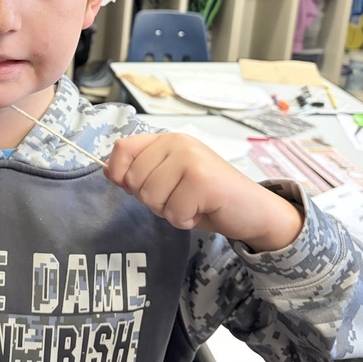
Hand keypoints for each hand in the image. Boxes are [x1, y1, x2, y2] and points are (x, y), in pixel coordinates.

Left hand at [104, 133, 302, 251]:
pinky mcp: (202, 179)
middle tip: (179, 199)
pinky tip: (203, 210)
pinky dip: (185, 220)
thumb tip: (108, 170)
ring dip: (170, 212)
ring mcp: (190, 158)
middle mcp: (178, 143)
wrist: (254, 210)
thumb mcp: (169, 182)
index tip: (135, 188)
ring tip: (192, 203)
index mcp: (167, 140)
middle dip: (152, 200)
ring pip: (151, 197)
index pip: (122, 149)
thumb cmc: (209, 198)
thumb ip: (141, 173)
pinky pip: (173, 212)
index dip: (120, 174)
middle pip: (134, 179)